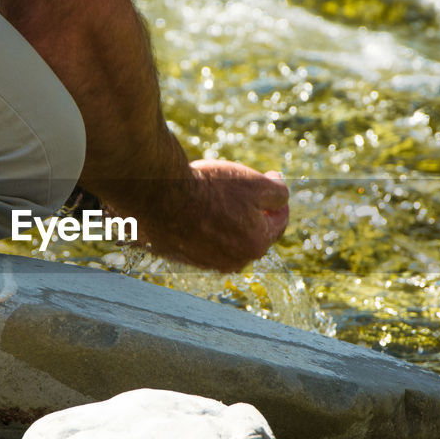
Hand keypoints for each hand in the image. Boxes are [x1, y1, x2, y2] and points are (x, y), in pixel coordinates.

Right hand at [138, 159, 288, 272]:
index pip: (278, 221)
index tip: (271, 177)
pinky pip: (201, 240)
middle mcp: (233, 260)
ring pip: (226, 238)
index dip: (277, 198)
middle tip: (244, 186)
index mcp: (256, 244)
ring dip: (226, 220)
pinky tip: (194, 205)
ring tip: (215, 195)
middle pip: (252, 232)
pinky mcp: (181, 257)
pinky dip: (202, 225)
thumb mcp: (255, 182)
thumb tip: (281, 196)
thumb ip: (278, 192)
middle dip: (253, 211)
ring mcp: (205, 261)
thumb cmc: (209, 187)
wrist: (158, 194)